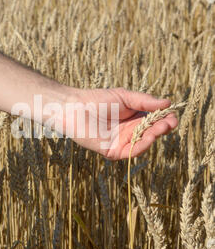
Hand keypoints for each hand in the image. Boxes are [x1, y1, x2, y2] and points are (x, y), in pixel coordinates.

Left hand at [60, 87, 177, 159]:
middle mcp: (129, 132)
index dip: (164, 119)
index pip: (153, 121)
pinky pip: (131, 152)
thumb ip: (144, 101)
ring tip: (162, 127)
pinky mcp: (113, 151)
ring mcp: (121, 142)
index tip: (172, 115)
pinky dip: (142, 145)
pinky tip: (149, 136)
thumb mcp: (125, 97)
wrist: (75, 107)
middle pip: (151, 133)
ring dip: (154, 136)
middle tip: (170, 122)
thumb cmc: (97, 100)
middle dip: (162, 128)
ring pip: (143, 143)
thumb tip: (168, 102)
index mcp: (133, 119)